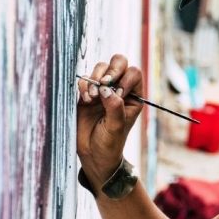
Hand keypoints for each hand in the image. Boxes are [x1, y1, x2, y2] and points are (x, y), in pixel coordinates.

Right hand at [76, 54, 143, 185]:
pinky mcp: (86, 93)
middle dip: (111, 70)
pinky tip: (85, 100)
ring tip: (92, 97)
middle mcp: (119, 89)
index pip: (134, 73)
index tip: (117, 94)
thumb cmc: (110, 143)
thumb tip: (106, 88)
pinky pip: (85, 79)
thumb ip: (114, 107)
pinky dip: (84, 85)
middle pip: (119, 62)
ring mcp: (102, 90)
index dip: (125, 79)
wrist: (93, 155)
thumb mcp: (116, 127)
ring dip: (96, 78)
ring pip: (101, 67)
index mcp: (133, 96)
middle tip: (104, 83)